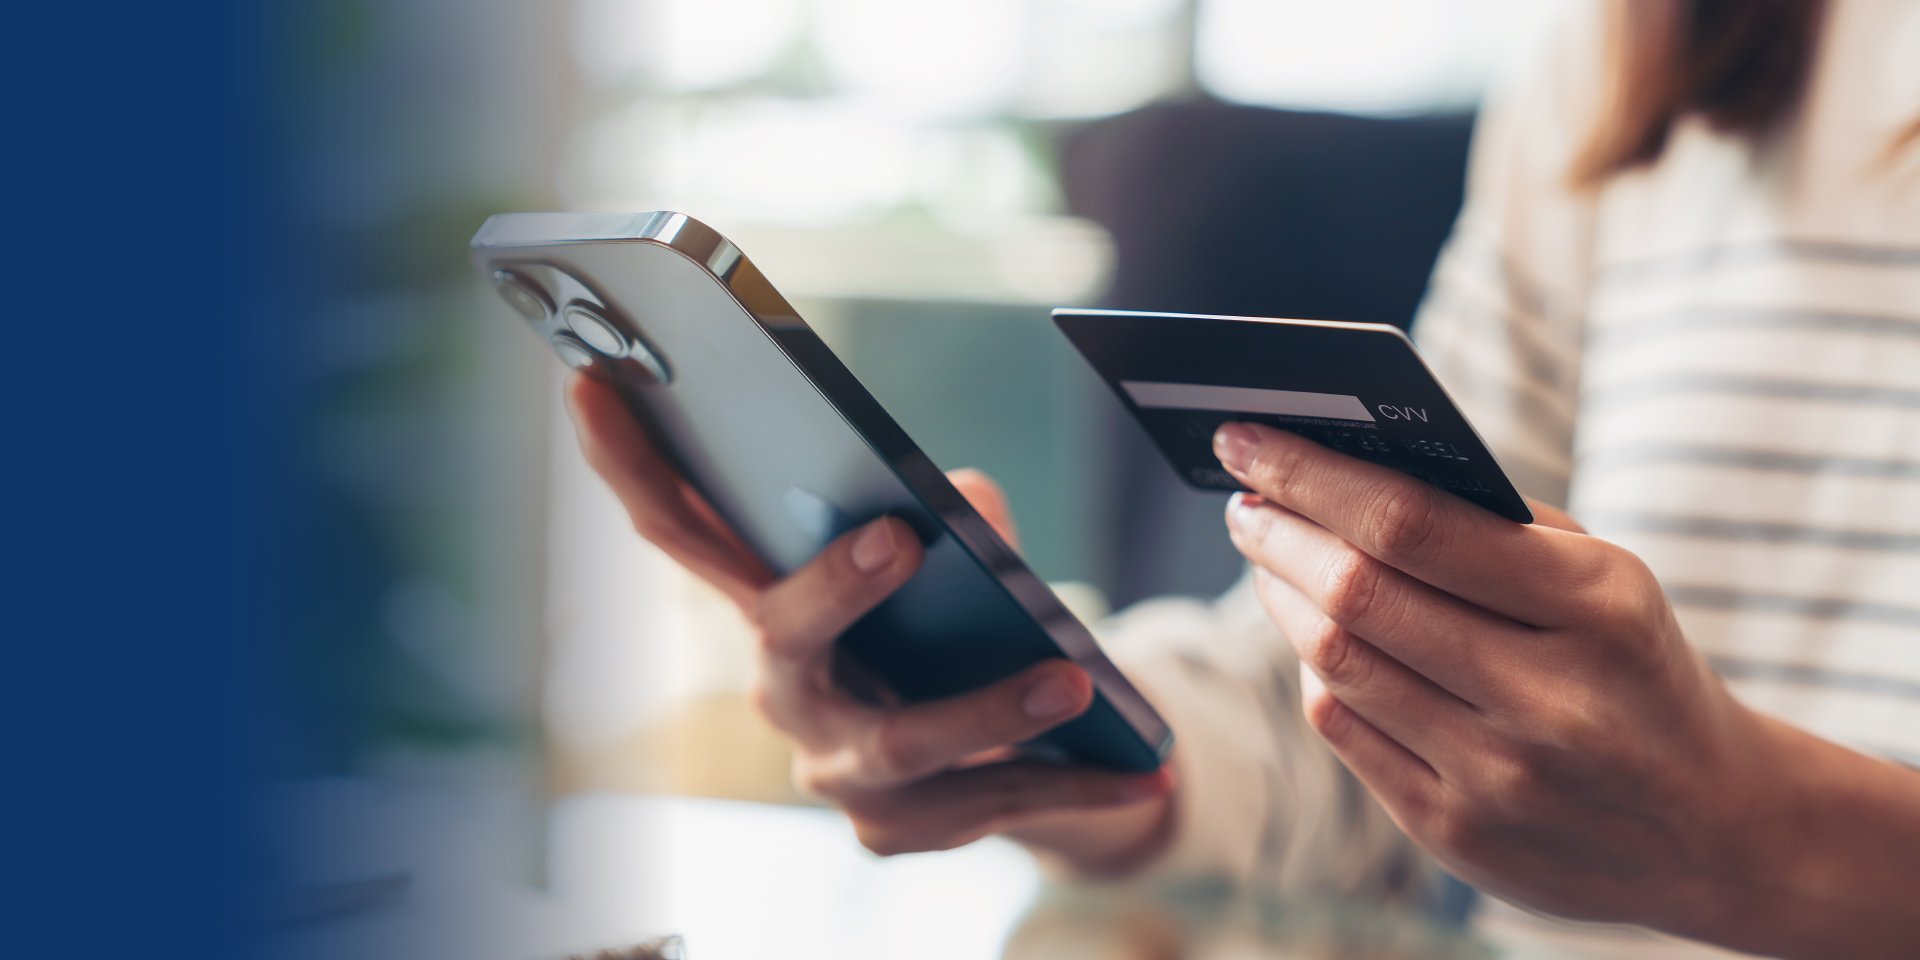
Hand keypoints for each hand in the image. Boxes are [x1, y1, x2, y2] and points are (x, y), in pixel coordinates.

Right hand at [566, 375, 1172, 865]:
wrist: (1007, 754)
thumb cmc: (952, 626)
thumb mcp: (955, 559)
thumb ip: (954, 519)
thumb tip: (965, 502)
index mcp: (771, 601)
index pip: (682, 528)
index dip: (630, 460)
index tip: (593, 378)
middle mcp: (783, 686)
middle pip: (781, 634)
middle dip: (834, 587)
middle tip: (901, 537)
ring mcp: (834, 769)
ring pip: (899, 742)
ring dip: (987, 710)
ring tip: (1070, 681)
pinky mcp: (898, 829)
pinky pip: (984, 804)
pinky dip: (1071, 782)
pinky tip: (1146, 765)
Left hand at [1214, 422, 1919, 954]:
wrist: (1714, 826)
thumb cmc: (1633, 668)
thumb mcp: (1605, 579)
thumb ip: (1491, 525)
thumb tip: (1342, 466)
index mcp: (1595, 604)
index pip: (1412, 522)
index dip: (1312, 476)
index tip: (1249, 438)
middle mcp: (1548, 696)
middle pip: (1358, 594)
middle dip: (1279, 533)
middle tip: (1244, 498)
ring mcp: (1499, 775)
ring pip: (1338, 663)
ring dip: (1282, 596)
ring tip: (1267, 554)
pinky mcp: (1457, 834)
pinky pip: (1345, 731)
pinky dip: (1317, 673)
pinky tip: (1313, 638)